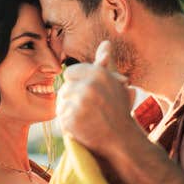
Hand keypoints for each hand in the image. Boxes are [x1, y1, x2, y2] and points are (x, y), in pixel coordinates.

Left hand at [56, 41, 141, 158]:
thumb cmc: (118, 111)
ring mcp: (79, 104)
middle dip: (72, 98)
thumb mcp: (115, 83)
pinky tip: (83, 127)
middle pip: (64, 87)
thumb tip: (105, 43)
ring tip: (86, 119)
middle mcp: (89, 86)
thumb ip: (106, 63)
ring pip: (61, 102)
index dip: (78, 84)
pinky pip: (61, 117)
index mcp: (98, 73)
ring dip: (69, 111)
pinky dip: (68, 124)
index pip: (71, 72)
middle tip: (88, 110)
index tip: (89, 95)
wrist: (122, 140)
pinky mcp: (71, 120)